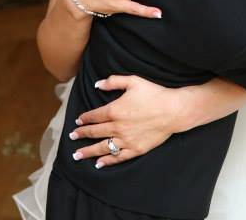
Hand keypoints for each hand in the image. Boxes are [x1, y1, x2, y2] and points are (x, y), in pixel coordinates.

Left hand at [68, 75, 184, 167]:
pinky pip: (118, 157)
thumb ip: (114, 81)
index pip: (94, 116)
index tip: (78, 121)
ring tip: (77, 155)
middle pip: (94, 132)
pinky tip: (98, 163)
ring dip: (87, 151)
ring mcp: (126, 140)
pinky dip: (107, 161)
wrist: (174, 111)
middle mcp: (117, 127)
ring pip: (102, 147)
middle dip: (81, 134)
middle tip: (72, 137)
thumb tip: (97, 84)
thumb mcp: (133, 81)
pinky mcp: (136, 149)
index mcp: (115, 110)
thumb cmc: (154, 94)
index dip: (85, 118)